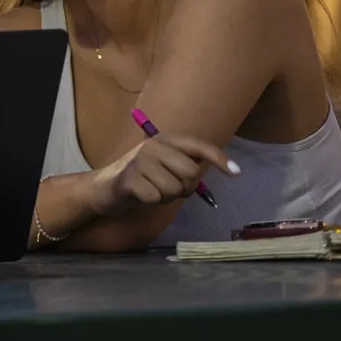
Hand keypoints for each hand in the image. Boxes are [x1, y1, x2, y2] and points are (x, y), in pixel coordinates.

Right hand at [88, 134, 235, 216]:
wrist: (105, 187)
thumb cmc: (142, 178)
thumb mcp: (165, 165)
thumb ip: (187, 165)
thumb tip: (224, 169)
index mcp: (165, 140)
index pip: (198, 146)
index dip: (219, 159)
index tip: (236, 172)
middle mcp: (153, 145)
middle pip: (190, 172)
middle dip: (185, 186)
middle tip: (169, 187)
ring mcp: (139, 160)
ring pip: (174, 188)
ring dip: (166, 196)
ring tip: (152, 190)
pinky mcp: (128, 178)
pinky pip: (156, 197)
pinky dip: (152, 201)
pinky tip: (141, 195)